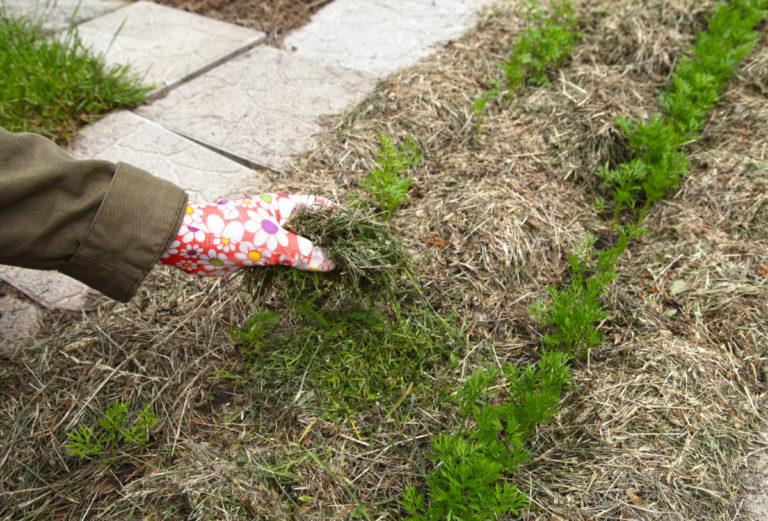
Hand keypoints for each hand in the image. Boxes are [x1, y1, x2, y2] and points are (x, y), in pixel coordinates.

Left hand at [160, 193, 335, 274]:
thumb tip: (332, 262)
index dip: (338, 216)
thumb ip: (304, 252)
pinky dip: (292, 272)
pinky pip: (280, 263)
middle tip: (349, 260)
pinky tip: (305, 284)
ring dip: (310, 261)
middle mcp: (277, 219)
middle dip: (327, 243)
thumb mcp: (274, 242)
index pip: (319, 206)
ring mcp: (265, 237)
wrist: (187, 242)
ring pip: (295, 249)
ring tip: (333, 276)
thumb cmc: (231, 232)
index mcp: (283, 206)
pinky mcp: (253, 255)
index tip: (357, 229)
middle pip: (309, 230)